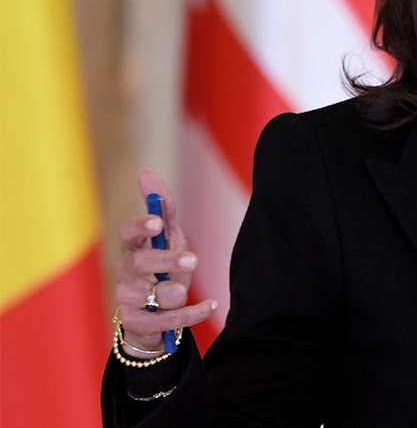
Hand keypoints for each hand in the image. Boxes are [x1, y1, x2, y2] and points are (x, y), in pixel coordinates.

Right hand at [113, 169, 216, 354]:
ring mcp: (128, 299)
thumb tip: (146, 172)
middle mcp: (125, 273)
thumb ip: (163, 208)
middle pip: (137, 264)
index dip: (139, 227)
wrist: (154, 315)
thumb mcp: (168, 237)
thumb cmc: (162, 267)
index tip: (157, 223)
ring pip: (149, 296)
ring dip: (173, 293)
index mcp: (133, 248)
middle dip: (164, 261)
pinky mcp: (138, 323)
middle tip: (192, 260)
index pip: (126, 233)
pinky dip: (192, 314)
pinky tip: (211, 305)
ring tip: (185, 291)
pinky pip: (165, 322)